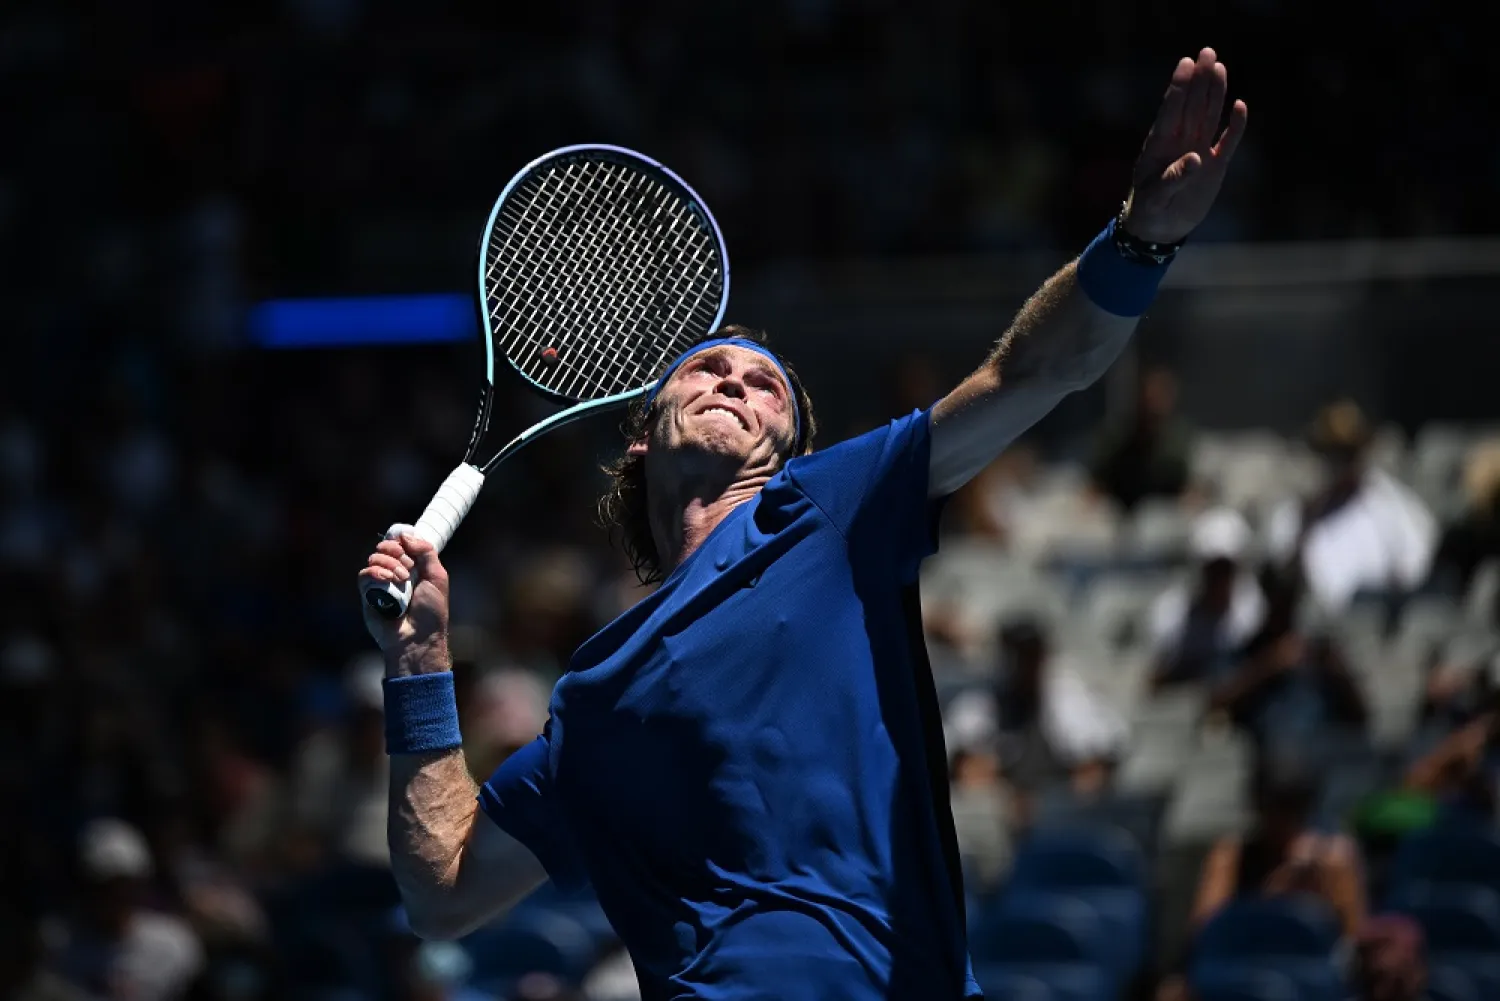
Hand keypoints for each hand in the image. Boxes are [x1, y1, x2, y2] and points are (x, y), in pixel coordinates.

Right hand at [357, 533, 450, 671]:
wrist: (417, 638)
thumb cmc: (431, 612)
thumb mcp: (438, 577)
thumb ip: (426, 552)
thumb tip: (406, 535)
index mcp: (414, 568)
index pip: (401, 543)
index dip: (402, 541)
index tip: (407, 546)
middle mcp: (396, 573)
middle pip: (386, 547)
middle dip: (395, 551)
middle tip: (406, 565)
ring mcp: (381, 584)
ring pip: (374, 559)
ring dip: (388, 564)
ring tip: (401, 579)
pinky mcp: (368, 595)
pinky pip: (364, 575)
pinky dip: (375, 573)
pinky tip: (387, 581)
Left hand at [1122, 47, 1247, 244]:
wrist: (1160, 228)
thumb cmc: (1150, 210)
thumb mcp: (1155, 198)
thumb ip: (1173, 179)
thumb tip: (1196, 159)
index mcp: (1161, 145)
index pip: (1171, 110)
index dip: (1179, 87)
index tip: (1186, 63)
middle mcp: (1181, 142)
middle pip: (1192, 105)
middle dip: (1199, 80)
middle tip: (1207, 52)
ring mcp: (1199, 150)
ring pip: (1209, 115)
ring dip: (1215, 93)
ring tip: (1219, 67)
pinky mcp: (1215, 165)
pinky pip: (1227, 141)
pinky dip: (1234, 126)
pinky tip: (1239, 106)